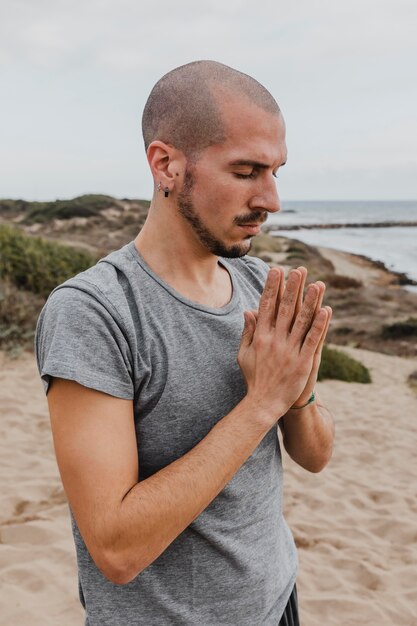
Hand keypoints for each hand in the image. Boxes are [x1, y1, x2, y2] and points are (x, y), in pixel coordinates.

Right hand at [237, 267, 330, 424]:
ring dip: (310, 301)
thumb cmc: (254, 379)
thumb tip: (248, 310)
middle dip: (292, 288)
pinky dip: (319, 325)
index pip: (266, 306)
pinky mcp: (302, 362)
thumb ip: (248, 332)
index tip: (277, 271)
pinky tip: (326, 310)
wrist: (263, 404)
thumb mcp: (244, 354)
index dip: (273, 287)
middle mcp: (274, 341)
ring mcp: (289, 351)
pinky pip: (312, 340)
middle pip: (285, 309)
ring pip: (301, 321)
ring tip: (318, 284)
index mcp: (260, 337)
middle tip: (299, 270)